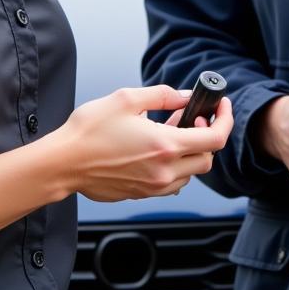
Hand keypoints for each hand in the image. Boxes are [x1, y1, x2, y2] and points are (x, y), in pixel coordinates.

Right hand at [57, 85, 233, 201]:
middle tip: (188, 117)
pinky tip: (155, 149)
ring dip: (189, 152)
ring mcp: (153, 186)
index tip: (220, 106)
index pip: (215, 139)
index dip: (224, 120)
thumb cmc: (89, 130)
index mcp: (165, 145)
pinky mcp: (142, 194)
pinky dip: (174, 166)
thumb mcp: (126, 99)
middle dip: (206, 136)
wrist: (63, 163)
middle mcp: (164, 170)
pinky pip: (172, 183)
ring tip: (167, 131)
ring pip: (191, 174)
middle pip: (208, 159)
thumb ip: (162, 95)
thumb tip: (185, 97)